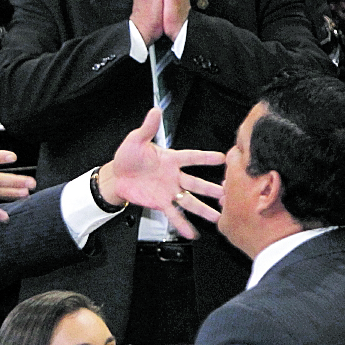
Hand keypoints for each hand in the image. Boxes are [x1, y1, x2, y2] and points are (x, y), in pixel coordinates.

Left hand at [97, 108, 224, 238]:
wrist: (116, 176)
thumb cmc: (128, 156)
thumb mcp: (136, 140)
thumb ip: (148, 127)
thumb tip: (155, 111)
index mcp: (171, 159)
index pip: (192, 157)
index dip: (206, 157)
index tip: (224, 158)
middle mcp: (174, 176)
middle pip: (197, 183)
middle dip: (212, 188)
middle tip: (228, 192)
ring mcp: (169, 191)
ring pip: (190, 201)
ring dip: (204, 210)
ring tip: (218, 217)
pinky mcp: (160, 203)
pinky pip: (174, 215)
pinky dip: (182, 224)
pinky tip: (192, 233)